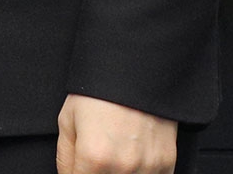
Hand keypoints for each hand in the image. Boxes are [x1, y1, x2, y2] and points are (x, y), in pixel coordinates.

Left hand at [56, 94, 175, 173]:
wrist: (136, 69)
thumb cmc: (100, 91)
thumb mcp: (67, 120)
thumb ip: (65, 159)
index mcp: (93, 157)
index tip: (82, 167)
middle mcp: (122, 166)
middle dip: (97, 172)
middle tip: (100, 157)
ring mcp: (147, 166)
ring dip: (120, 172)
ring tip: (117, 153)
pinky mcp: (166, 162)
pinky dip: (141, 172)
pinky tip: (134, 156)